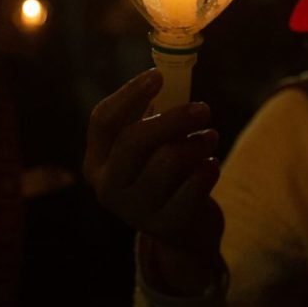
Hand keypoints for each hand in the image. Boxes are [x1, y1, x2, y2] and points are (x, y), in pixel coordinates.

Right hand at [84, 69, 223, 293]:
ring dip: (197, 142)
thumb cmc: (165, 174)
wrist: (184, 232)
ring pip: (170, 159)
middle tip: (204, 107)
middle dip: (173, 117)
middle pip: (135, 139)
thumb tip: (168, 74)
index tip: (158, 75)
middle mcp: (108, 187)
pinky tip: (211, 165)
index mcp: (96, 162)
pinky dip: (209, 166)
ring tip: (209, 138)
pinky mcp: (167, 225)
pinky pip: (196, 183)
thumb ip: (152, 116)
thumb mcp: (149, 147)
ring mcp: (135, 210)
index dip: (130, 94)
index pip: (103, 121)